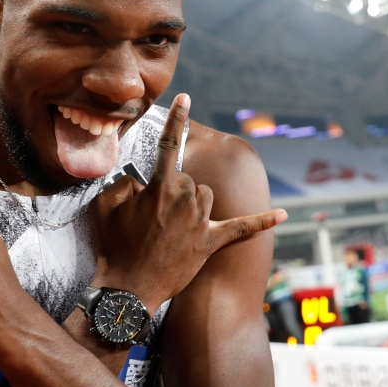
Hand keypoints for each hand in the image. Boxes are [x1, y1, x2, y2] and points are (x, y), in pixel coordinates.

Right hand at [89, 95, 286, 314]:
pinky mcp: (212, 242)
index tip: (185, 98)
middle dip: (173, 193)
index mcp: (160, 187)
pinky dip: (262, 221)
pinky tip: (282, 214)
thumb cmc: (115, 246)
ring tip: (172, 229)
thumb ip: (123, 183)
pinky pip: (243, 227)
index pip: (169, 145)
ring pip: (206, 197)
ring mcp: (202, 221)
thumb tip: (139, 182)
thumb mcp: (106, 206)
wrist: (128, 287)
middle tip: (153, 218)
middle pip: (190, 180)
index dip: (176, 119)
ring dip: (193, 206)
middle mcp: (186, 199)